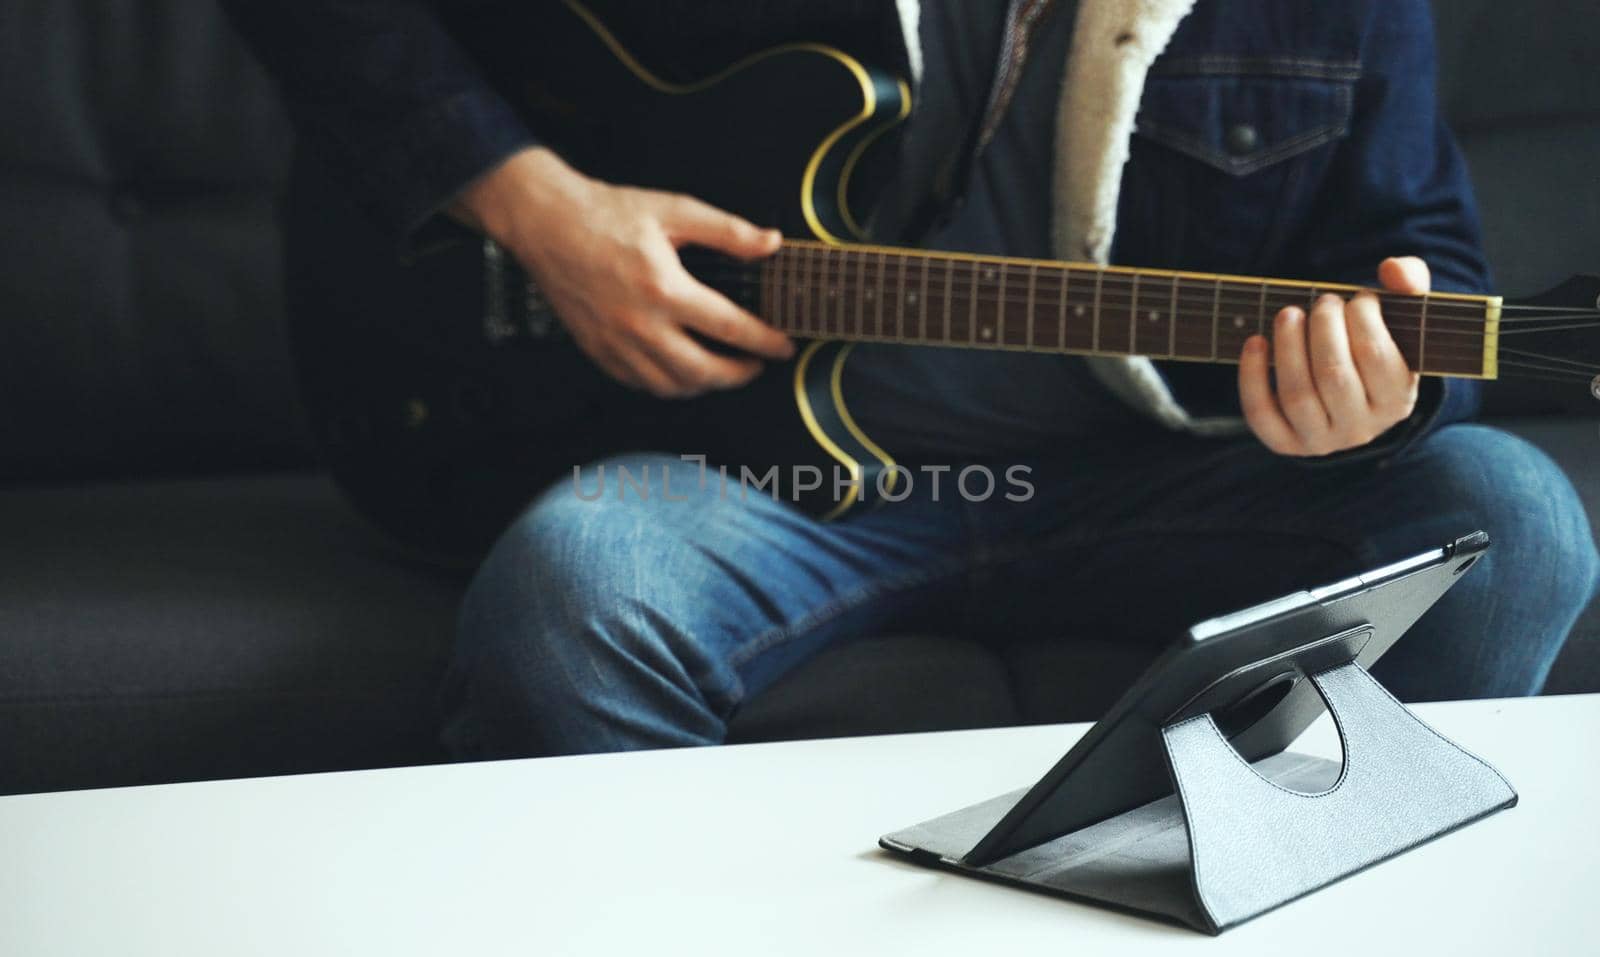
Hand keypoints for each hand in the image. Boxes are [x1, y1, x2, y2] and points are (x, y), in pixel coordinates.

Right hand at [455, 147, 792, 396]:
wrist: (547, 223)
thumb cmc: (607, 214)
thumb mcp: (674, 210)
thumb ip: (727, 231)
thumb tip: (770, 244)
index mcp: (664, 288)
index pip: (730, 328)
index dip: (765, 342)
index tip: (784, 346)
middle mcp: (639, 324)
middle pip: (704, 372)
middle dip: (740, 374)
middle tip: (758, 365)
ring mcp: (616, 343)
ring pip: (672, 386)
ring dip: (706, 384)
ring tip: (724, 370)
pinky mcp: (598, 351)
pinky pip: (641, 384)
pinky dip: (669, 386)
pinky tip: (683, 371)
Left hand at [1239, 257, 1426, 456]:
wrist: (1348, 395)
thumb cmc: (1375, 344)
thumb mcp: (1403, 317)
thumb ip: (1410, 283)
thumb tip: (1392, 270)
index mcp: (1398, 401)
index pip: (1375, 355)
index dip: (1362, 317)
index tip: (1357, 297)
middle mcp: (1361, 429)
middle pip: (1333, 374)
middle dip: (1323, 327)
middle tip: (1323, 301)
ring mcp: (1321, 441)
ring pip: (1297, 394)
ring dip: (1288, 346)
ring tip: (1288, 313)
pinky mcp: (1285, 443)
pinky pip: (1261, 413)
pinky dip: (1252, 375)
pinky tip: (1255, 342)